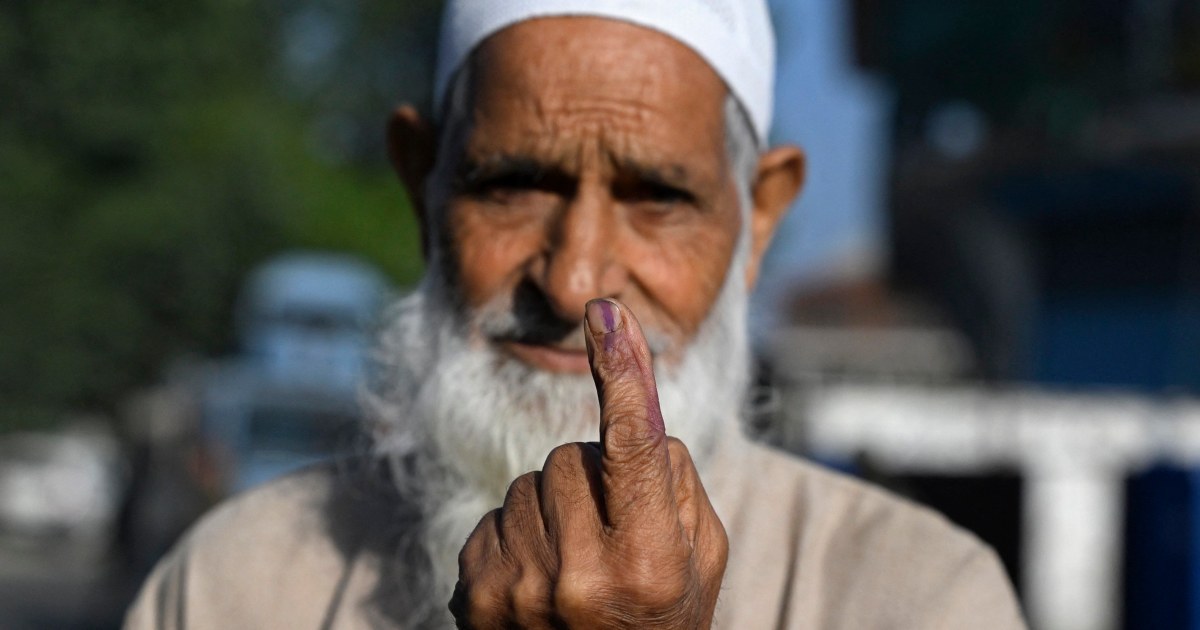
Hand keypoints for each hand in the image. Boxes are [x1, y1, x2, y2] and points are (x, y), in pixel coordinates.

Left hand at [449, 298, 728, 628]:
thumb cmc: (664, 625)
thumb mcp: (701, 563)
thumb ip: (675, 487)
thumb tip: (633, 419)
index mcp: (649, 565)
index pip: (636, 450)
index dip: (624, 375)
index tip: (606, 313)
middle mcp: (580, 578)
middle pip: (571, 460)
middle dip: (593, 482)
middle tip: (611, 539)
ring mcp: (519, 591)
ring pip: (527, 484)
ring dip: (553, 509)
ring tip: (573, 567)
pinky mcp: (473, 597)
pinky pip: (492, 517)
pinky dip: (517, 536)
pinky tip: (536, 583)